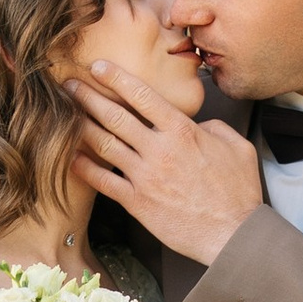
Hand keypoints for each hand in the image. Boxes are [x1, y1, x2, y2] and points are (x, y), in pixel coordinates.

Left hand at [71, 63, 263, 263]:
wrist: (233, 234)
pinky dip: (84, 168)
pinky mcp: (137, 202)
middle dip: (88, 96)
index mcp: (182, 131)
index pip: (142, 96)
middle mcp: (159, 150)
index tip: (98, 67)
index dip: (116, 78)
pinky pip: (103, 181)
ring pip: (104, 144)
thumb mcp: (237, 147)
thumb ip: (214, 128)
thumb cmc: (238, 192)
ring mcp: (145, 176)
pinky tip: (69, 157)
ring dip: (81, 125)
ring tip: (63, 113)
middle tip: (68, 84)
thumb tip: (198, 125)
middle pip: (115, 116)